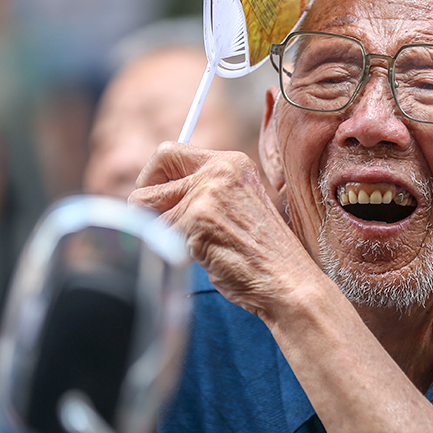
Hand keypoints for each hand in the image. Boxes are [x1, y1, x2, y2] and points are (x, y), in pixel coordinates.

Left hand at [129, 142, 323, 320]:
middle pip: (148, 180)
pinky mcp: (197, 219)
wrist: (287, 280)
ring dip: (161, 234)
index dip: (153, 177)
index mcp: (230, 163)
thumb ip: (202, 192)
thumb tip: (150, 195)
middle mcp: (219, 170)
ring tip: (195, 247)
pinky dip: (171, 253)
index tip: (156, 198)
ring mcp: (207, 193)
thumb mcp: (235, 206)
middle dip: (147, 208)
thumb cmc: (262, 254)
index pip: (168, 152)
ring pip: (145, 210)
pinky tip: (204, 258)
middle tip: (165, 228)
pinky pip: (157, 235)